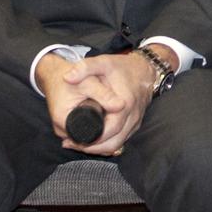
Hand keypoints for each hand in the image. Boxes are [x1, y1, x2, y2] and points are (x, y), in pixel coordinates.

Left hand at [38, 48, 169, 154]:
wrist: (144, 69)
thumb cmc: (122, 68)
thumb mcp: (103, 62)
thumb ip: (85, 67)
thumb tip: (67, 77)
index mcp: (124, 104)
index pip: (107, 132)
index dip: (89, 140)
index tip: (72, 140)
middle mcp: (132, 117)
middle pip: (112, 144)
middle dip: (91, 147)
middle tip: (72, 144)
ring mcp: (135, 122)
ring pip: (117, 145)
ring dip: (99, 148)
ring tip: (79, 144)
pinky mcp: (135, 124)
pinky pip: (121, 140)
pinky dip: (107, 143)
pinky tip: (94, 141)